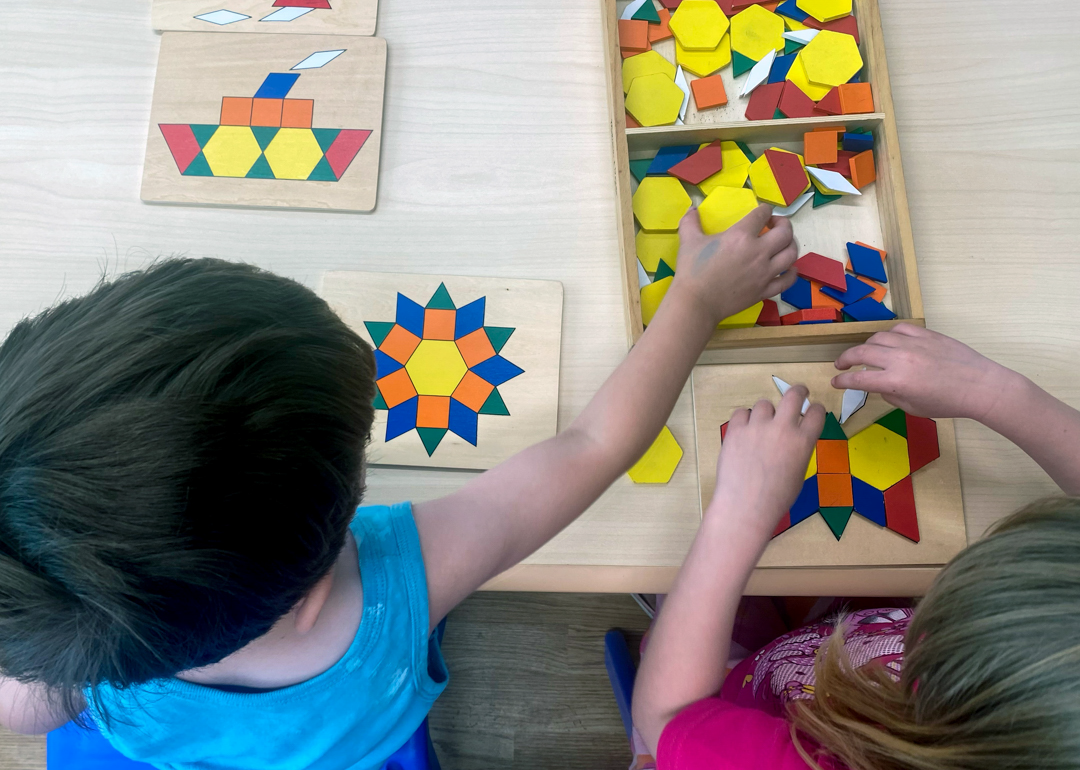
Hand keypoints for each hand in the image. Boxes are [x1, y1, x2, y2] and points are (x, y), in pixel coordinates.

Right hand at [671, 206, 797, 326]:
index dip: (765, 209)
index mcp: (741, 235)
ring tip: (783, 244)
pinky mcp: (765, 290)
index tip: (762, 213)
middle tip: (775, 225)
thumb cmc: (692, 271)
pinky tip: (789, 268)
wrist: (695, 303)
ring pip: (791, 254)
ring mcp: (765, 273)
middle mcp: (759, 252)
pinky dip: (792, 273)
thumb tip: (692, 208)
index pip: (763, 214)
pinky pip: (788, 280)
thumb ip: (690, 222)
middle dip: (783, 224)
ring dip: (791, 245)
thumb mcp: (689, 241)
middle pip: (785, 232)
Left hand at [707, 385, 824, 538]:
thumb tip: (793, 439)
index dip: (815, 409)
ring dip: (766, 413)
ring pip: (764, 404)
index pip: (816, 412)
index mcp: (803, 442)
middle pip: (794, 395)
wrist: (745, 506)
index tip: (812, 409)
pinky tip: (744, 431)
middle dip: (799, 391)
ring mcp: (757, 427)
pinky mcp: (735, 430)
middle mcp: (782, 428)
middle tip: (799, 392)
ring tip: (762, 426)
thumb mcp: (798, 473)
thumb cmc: (776, 498)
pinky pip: (741, 413)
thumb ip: (798, 450)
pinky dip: (744, 420)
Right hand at [832, 324, 1014, 420]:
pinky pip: (899, 329)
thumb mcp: (914, 408)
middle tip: (840, 365)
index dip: (842, 381)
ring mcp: (913, 343)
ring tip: (864, 354)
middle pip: (861, 353)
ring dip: (866, 346)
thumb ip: (891, 395)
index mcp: (895, 382)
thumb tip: (881, 385)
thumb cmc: (948, 403)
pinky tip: (889, 342)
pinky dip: (888, 336)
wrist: (981, 386)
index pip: (858, 379)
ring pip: (878, 338)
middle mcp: (900, 359)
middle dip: (845, 359)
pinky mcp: (926, 334)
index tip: (835, 382)